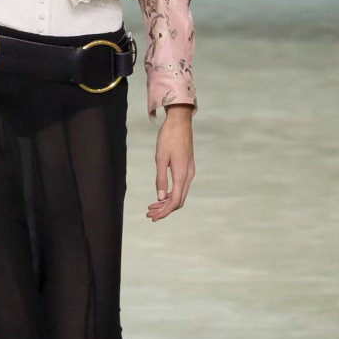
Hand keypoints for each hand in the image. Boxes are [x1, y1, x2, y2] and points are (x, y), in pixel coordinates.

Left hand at [148, 104, 194, 220]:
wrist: (180, 122)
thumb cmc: (168, 138)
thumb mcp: (160, 158)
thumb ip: (160, 178)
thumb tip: (160, 197)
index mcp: (182, 174)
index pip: (175, 201)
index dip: (164, 212)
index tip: (153, 217)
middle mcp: (188, 175)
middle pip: (178, 200)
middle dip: (164, 210)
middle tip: (150, 215)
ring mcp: (189, 172)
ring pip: (180, 194)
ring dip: (166, 202)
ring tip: (152, 207)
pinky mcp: (187, 167)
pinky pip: (181, 186)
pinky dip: (170, 194)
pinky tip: (161, 195)